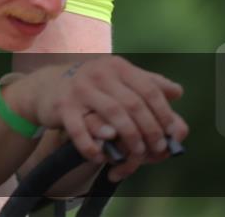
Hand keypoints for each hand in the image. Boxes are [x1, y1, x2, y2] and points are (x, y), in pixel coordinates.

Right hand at [10, 56, 188, 169]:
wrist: (46, 87)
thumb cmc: (90, 86)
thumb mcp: (117, 79)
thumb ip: (147, 83)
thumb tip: (178, 92)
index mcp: (117, 66)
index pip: (149, 90)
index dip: (164, 113)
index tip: (173, 134)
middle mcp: (99, 73)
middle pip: (133, 104)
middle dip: (149, 130)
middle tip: (157, 149)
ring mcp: (80, 88)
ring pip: (113, 115)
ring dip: (129, 138)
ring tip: (136, 153)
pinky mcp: (63, 106)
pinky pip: (81, 130)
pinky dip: (94, 147)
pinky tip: (101, 158)